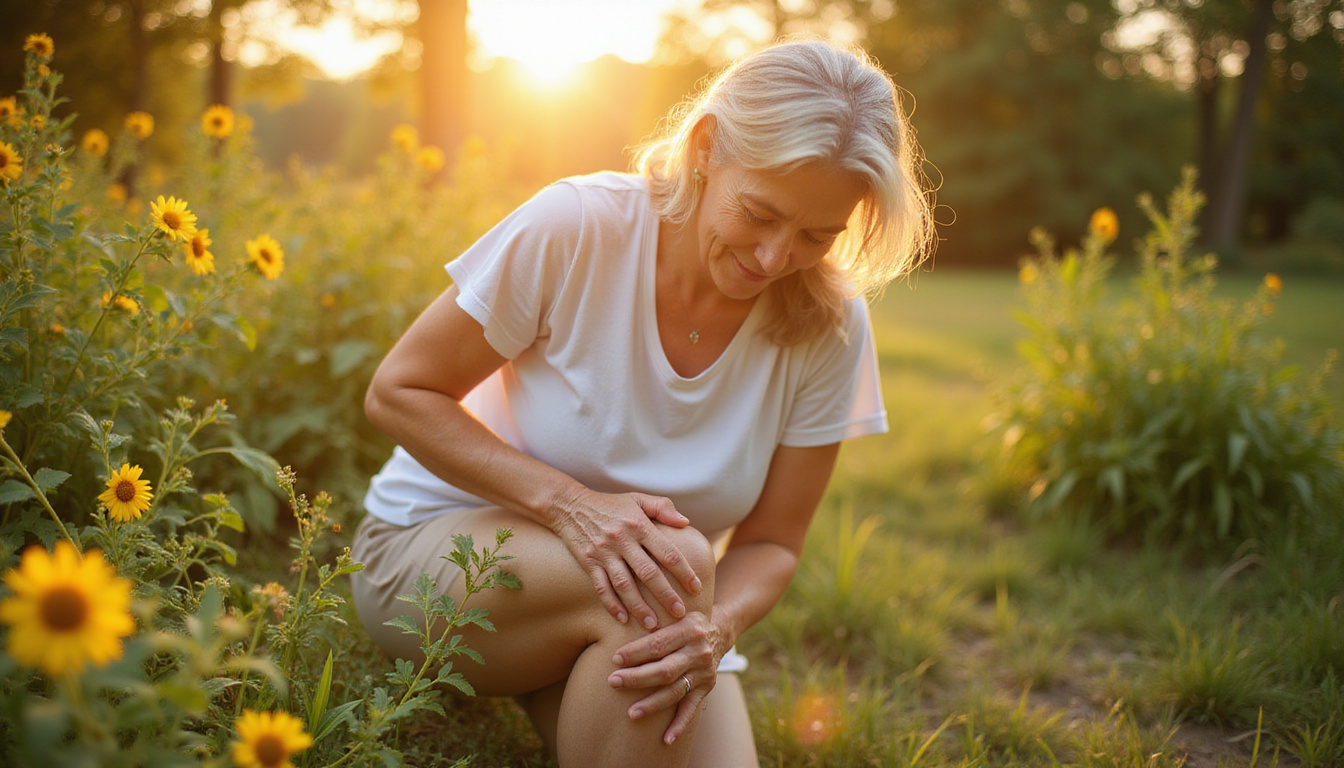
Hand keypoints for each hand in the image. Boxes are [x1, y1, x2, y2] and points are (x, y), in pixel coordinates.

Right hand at [550, 489, 702, 629]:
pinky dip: (612, 605)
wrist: (570, 505)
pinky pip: (601, 587)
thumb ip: (663, 508)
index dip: (684, 572)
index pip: (667, 552)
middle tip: (680, 613)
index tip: (696, 588)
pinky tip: (623, 619)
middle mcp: (622, 540)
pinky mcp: (588, 562)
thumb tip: (685, 523)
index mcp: (639, 525)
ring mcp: (604, 553)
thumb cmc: (610, 504)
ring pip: (624, 585)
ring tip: (653, 625)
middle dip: (666, 595)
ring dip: (639, 607)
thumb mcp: (638, 499)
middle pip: (648, 573)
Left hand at [607, 611, 719, 744]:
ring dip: (652, 704)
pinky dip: (680, 725)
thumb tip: (618, 635)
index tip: (615, 659)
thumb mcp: (674, 614)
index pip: (659, 644)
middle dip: (637, 678)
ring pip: (675, 691)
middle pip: (665, 670)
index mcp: (689, 629)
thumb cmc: (684, 622)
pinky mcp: (707, 687)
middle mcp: (699, 652)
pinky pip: (692, 708)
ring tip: (631, 713)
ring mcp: (704, 672)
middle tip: (613, 682)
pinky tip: (666, 739)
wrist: (719, 631)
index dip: (636, 652)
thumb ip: (653, 622)